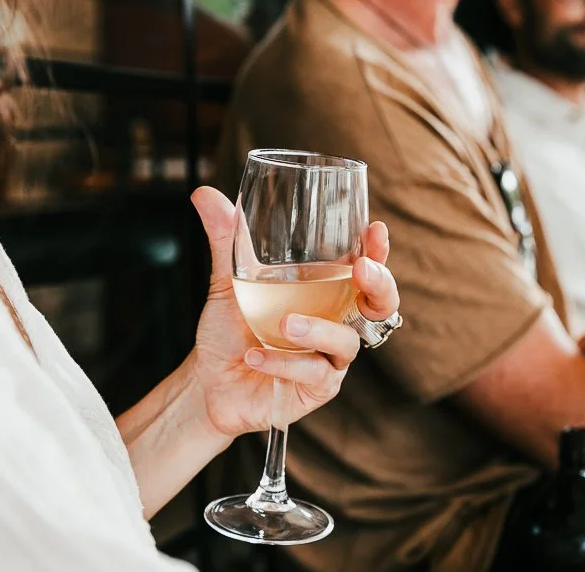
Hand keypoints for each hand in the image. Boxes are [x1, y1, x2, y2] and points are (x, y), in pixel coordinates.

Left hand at [187, 187, 399, 438]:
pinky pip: (312, 374)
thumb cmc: (231, 329)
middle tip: (361, 270)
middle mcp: (338, 322)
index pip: (366, 266)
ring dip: (318, 330)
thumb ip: (226, 240)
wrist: (208, 381)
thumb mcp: (228, 281)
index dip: (378, 250)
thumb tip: (204, 194)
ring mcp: (330, 357)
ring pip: (345, 342)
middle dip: (379, 284)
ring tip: (285, 325)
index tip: (375, 229)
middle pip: (381, 304)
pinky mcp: (317, 389)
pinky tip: (255, 356)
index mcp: (327, 291)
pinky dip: (283, 363)